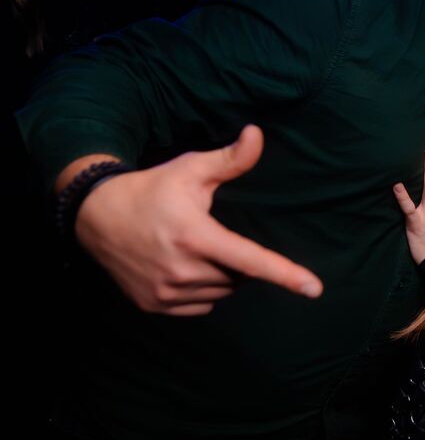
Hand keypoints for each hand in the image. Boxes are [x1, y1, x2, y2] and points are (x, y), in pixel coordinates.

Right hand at [73, 125, 322, 315]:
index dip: (285, 274)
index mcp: (195, 236)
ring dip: (221, 275)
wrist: (94, 217)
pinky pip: (201, 305)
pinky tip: (183, 267)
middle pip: (237, 275)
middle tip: (211, 234)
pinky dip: (203, 291)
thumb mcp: (190, 169)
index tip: (315, 289)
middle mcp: (181, 270)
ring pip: (221, 292)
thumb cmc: (151, 189)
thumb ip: (230, 159)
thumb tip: (257, 134)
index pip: (250, 260)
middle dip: (235, 258)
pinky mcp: (153, 305)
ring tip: (194, 248)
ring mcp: (165, 292)